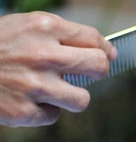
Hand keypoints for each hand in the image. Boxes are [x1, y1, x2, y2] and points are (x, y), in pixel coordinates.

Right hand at [0, 12, 116, 126]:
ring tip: (53, 91)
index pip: (94, 40)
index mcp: (44, 27)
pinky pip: (53, 116)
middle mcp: (43, 55)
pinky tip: (27, 100)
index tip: (107, 55)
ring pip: (82, 100)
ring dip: (71, 97)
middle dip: (98, 71)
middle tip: (87, 74)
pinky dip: (43, 111)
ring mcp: (34, 85)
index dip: (105, 50)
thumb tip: (100, 50)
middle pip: (98, 67)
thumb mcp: (22, 26)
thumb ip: (58, 35)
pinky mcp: (24, 111)